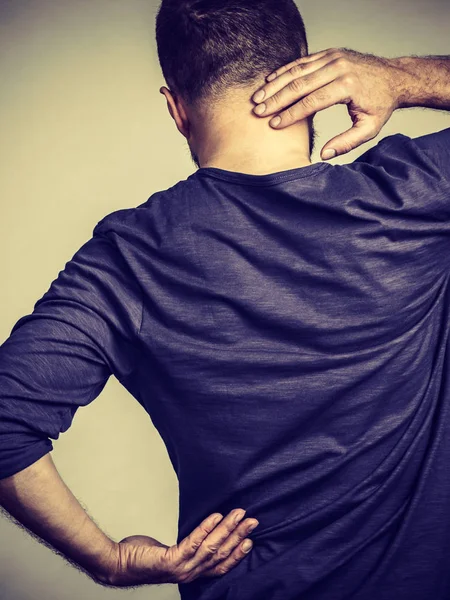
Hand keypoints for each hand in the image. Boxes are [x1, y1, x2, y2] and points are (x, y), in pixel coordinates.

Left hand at [104, 509, 258, 586]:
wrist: (119, 564)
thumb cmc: (144, 556)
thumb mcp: (172, 552)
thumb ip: (189, 547)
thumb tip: (204, 530)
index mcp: (192, 572)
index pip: (221, 565)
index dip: (237, 554)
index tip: (250, 539)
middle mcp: (190, 573)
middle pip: (221, 555)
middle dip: (239, 537)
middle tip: (252, 521)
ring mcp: (181, 568)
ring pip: (211, 548)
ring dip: (227, 529)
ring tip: (238, 514)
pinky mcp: (171, 560)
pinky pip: (193, 542)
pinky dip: (206, 528)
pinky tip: (215, 517)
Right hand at [251, 47, 401, 159]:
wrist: (394, 77)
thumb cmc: (381, 105)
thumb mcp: (369, 129)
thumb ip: (347, 143)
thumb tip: (324, 155)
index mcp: (347, 86)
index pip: (312, 102)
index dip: (291, 115)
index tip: (275, 125)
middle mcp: (339, 67)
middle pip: (300, 84)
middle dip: (276, 99)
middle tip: (258, 111)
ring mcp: (333, 57)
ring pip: (297, 70)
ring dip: (275, 84)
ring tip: (257, 97)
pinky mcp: (329, 53)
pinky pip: (302, 61)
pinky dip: (284, 71)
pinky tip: (269, 81)